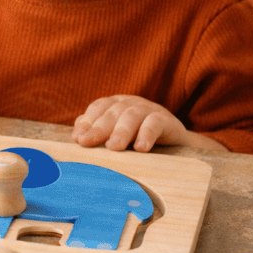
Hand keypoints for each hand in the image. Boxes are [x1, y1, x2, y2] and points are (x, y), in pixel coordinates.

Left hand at [72, 95, 219, 151]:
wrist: (176, 145)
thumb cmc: (139, 141)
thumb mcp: (117, 137)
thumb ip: (99, 134)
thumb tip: (76, 135)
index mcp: (117, 105)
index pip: (99, 107)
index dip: (87, 120)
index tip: (77, 138)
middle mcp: (132, 104)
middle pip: (114, 111)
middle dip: (99, 127)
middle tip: (87, 142)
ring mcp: (150, 110)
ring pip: (133, 115)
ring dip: (121, 130)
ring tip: (114, 147)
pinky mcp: (168, 121)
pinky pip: (156, 123)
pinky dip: (147, 134)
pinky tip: (141, 148)